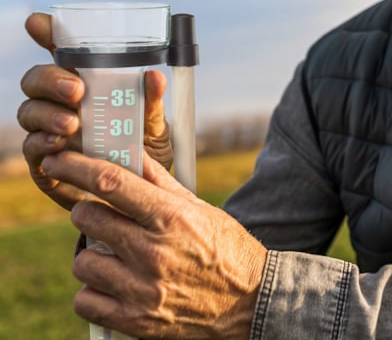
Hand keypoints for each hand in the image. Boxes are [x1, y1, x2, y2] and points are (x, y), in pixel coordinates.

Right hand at [18, 12, 173, 210]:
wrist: (139, 197)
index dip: (47, 34)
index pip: (62, 53)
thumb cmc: (145, 152)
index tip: (38, 23)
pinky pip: (32, 148)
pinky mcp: (44, 162)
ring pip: (29, 111)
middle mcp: (62, 103)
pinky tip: (60, 145)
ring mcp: (49, 131)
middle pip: (36, 79)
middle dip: (50, 80)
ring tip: (72, 123)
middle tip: (76, 90)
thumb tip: (154, 76)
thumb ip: (151, 104)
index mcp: (88, 85)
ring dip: (47, 114)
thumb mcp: (155, 127)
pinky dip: (43, 144)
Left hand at [41, 150, 266, 338]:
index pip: (110, 184)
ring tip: (114, 253)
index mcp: (170, 217)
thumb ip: (159, 181)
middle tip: (102, 213)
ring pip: (83, 261)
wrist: (249, 301)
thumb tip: (130, 154)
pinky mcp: (136, 321)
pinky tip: (114, 281)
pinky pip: (85, 301)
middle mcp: (153, 252)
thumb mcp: (198, 207)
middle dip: (87, 210)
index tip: (58, 161)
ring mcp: (142, 290)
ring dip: (93, 253)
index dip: (77, 167)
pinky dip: (94, 289)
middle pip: (88, 218)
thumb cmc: (225, 246)